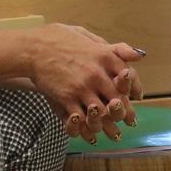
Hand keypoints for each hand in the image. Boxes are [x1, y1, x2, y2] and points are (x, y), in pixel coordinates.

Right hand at [25, 24, 140, 140]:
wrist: (31, 48)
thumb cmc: (58, 38)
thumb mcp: (88, 36)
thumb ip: (114, 48)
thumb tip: (138, 55)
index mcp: (104, 56)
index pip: (129, 77)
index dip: (135, 89)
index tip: (136, 97)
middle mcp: (96, 73)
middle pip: (119, 99)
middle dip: (125, 113)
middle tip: (129, 121)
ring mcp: (81, 87)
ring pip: (102, 114)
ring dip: (108, 125)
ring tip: (113, 134)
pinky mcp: (66, 98)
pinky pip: (81, 120)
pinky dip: (87, 129)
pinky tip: (90, 133)